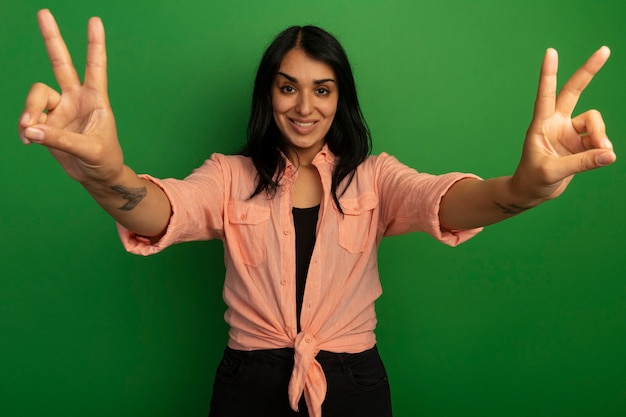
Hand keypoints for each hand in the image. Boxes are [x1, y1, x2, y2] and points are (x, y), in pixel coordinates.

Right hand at [18, 9, 122, 183]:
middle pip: (61, 63)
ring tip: (30, 131)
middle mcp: (76, 98)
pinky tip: (29, 140)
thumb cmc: (104, 160)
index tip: (95, 21)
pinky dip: (26, 129)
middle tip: (44, 12)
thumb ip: (60, 140)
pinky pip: (29, 118)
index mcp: (96, 99)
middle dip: (52, 38)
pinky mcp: (47, 123)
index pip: (96, 67)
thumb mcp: (89, 150)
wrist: (96, 176)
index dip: (95, 44)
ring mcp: (59, 109)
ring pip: (36, 95)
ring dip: (30, 111)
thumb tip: (31, 130)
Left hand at [511, 46, 615, 202]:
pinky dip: (603, 148)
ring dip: (601, 134)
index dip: (548, 73)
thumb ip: (581, 163)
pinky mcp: (580, 143)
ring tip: (603, 152)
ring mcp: (569, 132)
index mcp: (540, 125)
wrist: (532, 192)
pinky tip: (603, 158)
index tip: (551, 51)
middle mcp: (555, 123)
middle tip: (605, 49)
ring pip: (594, 121)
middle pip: (574, 91)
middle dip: (589, 71)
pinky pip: (599, 139)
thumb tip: (610, 154)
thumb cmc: (532, 180)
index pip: (545, 95)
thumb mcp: (553, 172)